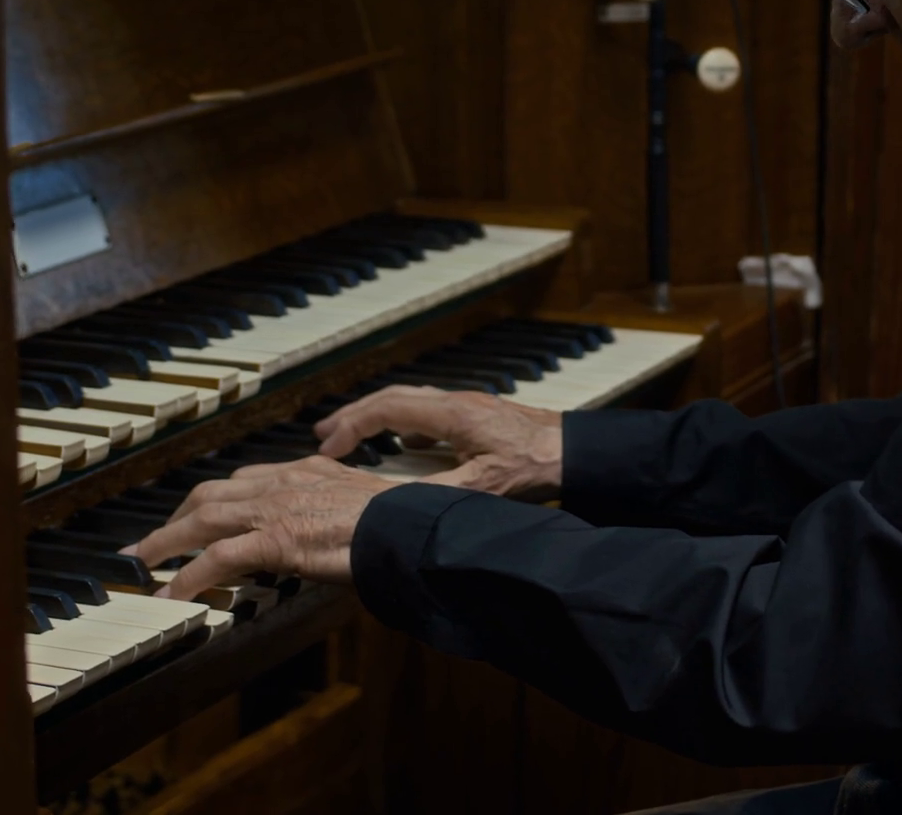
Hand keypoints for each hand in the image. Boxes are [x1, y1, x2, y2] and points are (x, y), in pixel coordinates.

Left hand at [122, 456, 399, 599]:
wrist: (414, 527)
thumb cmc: (403, 523)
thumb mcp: (366, 507)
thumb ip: (341, 514)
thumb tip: (337, 536)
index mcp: (308, 471)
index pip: (248, 480)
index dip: (218, 499)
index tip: (202, 515)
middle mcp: (286, 481)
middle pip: (214, 493)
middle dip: (179, 516)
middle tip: (155, 541)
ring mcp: (277, 508)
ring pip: (203, 517)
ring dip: (167, 541)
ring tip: (143, 564)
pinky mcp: (275, 538)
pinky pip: (217, 557)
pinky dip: (188, 576)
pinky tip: (171, 595)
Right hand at [315, 385, 564, 500]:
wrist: (578, 453)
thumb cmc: (536, 468)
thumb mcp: (481, 489)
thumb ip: (435, 493)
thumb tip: (391, 502)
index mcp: (451, 414)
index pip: (385, 409)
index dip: (351, 427)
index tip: (328, 450)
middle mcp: (456, 402)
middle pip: (392, 398)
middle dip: (353, 415)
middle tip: (323, 436)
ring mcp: (468, 405)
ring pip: (410, 400)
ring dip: (378, 416)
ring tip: (353, 435)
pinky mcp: (480, 415)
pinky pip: (430, 410)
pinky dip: (405, 422)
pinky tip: (406, 444)